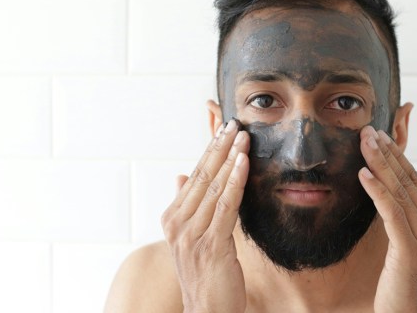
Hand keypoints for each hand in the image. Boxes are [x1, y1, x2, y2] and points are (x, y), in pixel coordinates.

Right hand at [161, 119, 249, 312]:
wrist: (207, 312)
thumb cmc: (204, 274)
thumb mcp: (191, 237)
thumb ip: (187, 205)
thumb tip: (182, 175)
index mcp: (172, 218)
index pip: (195, 176)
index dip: (210, 150)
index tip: (223, 128)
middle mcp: (177, 224)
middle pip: (202, 176)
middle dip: (220, 147)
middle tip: (235, 123)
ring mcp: (192, 235)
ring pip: (214, 187)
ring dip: (230, 159)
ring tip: (243, 137)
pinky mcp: (211, 245)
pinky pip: (225, 206)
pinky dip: (235, 181)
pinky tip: (244, 163)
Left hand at [358, 126, 416, 312]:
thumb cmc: (411, 278)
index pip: (416, 179)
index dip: (397, 156)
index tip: (378, 135)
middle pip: (408, 181)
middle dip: (386, 153)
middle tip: (367, 130)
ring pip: (400, 191)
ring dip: (379, 164)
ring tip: (363, 143)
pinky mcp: (411, 249)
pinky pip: (393, 212)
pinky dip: (378, 191)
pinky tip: (364, 174)